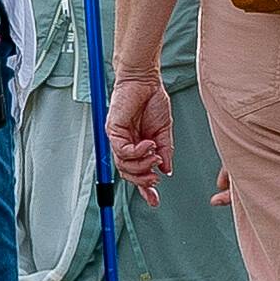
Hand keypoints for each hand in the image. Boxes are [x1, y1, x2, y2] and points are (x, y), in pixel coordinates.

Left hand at [107, 75, 172, 191]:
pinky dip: (138, 152)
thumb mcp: (164, 132)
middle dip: (142, 181)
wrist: (146, 80)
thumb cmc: (153, 100)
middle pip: (127, 174)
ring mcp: (118, 138)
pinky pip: (123, 150)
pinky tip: (148, 145)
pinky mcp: (113, 130)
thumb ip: (165, 151)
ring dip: (142, 166)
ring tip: (155, 157)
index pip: (138, 172)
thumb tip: (167, 169)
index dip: (146, 189)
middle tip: (155, 179)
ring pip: (124, 165)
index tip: (155, 200)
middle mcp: (125, 144)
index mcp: (137, 146)